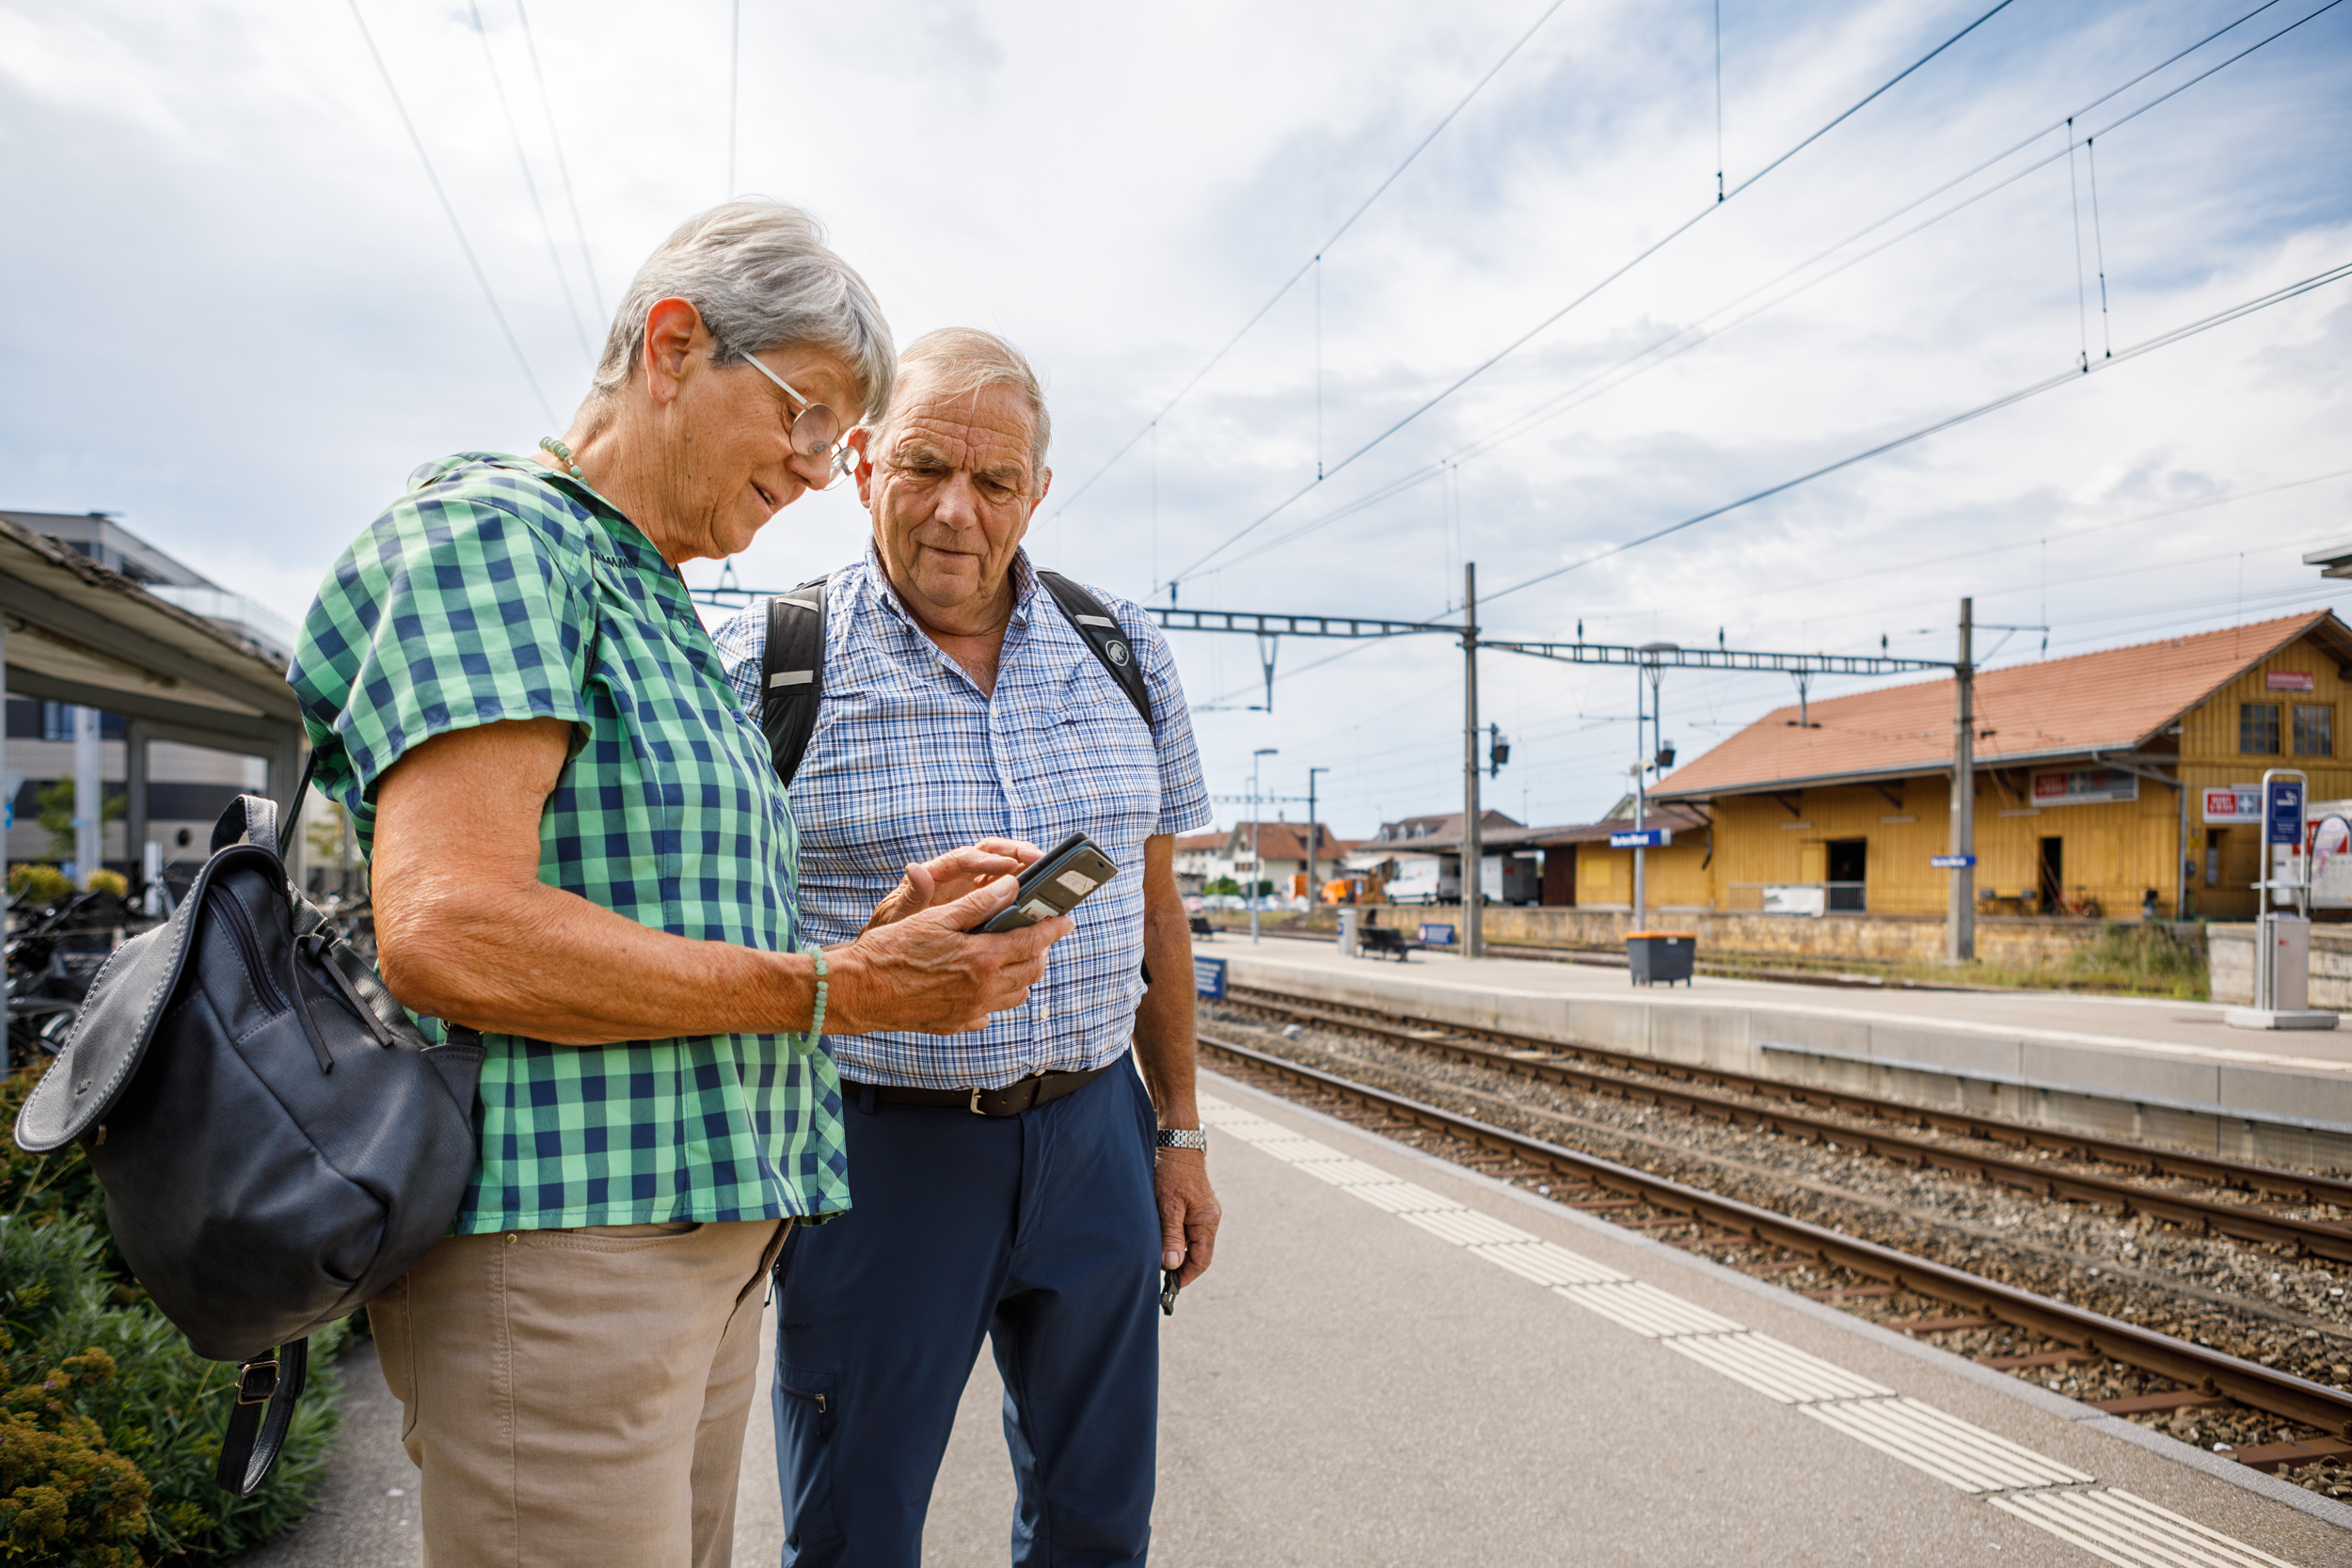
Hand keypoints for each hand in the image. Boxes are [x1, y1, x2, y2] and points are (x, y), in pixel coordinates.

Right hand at [827, 875, 1073, 1035]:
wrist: (858, 992)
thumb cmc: (891, 950)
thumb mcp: (936, 917)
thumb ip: (978, 904)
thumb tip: (1012, 888)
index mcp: (982, 959)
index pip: (1034, 943)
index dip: (1054, 930)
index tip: (1066, 920)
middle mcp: (983, 990)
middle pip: (1031, 970)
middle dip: (1041, 950)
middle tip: (1039, 934)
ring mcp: (970, 1011)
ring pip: (1015, 994)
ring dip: (1022, 974)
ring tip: (1014, 955)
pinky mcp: (956, 1024)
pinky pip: (989, 1012)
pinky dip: (995, 996)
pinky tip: (982, 982)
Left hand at [860, 839, 1041, 933]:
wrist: (896, 954)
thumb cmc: (894, 930)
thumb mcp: (899, 915)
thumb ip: (912, 895)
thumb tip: (915, 869)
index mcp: (940, 872)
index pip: (967, 858)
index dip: (989, 861)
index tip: (1009, 865)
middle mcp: (961, 875)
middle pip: (994, 853)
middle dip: (1018, 853)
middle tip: (1041, 861)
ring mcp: (976, 887)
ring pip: (1008, 869)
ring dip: (1029, 868)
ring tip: (1049, 876)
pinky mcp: (988, 903)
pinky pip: (1012, 892)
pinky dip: (1028, 892)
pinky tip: (1043, 903)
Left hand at [1154, 1148, 1220, 1287]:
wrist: (1176, 1143)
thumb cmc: (1172, 1172)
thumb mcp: (1168, 1206)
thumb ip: (1171, 1236)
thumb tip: (1172, 1265)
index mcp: (1208, 1220)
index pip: (1202, 1259)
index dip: (1186, 1275)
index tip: (1171, 1286)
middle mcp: (1210, 1218)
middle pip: (1198, 1253)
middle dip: (1181, 1266)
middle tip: (1160, 1275)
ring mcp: (1204, 1212)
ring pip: (1192, 1242)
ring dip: (1178, 1252)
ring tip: (1158, 1258)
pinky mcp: (1195, 1206)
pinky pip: (1188, 1230)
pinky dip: (1177, 1239)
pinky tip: (1162, 1240)